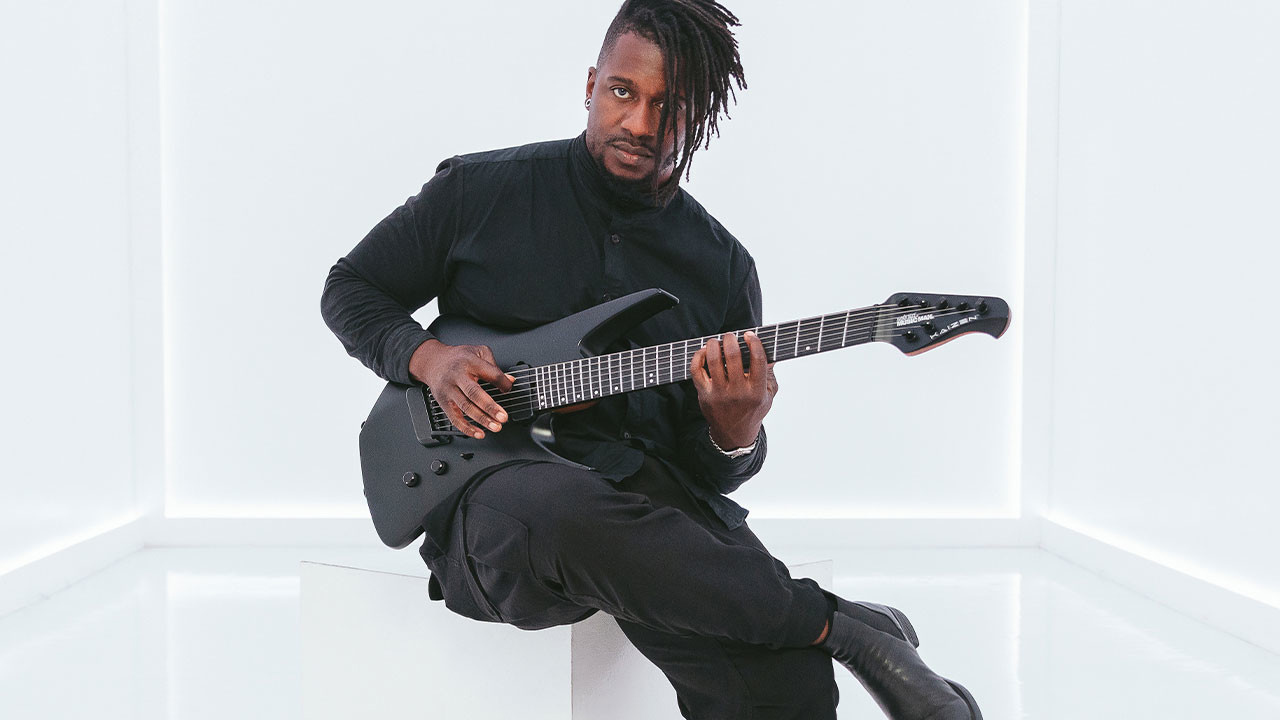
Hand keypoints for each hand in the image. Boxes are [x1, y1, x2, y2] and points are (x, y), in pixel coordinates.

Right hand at [409, 339, 514, 438]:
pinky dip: (466, 428)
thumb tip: (509, 381)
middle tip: (503, 417)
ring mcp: (449, 390)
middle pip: (474, 393)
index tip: (508, 389)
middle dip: (490, 407)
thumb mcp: (478, 352)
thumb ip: (494, 366)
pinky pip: (454, 418)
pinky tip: (478, 433)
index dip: (502, 383)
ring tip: (496, 427)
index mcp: (470, 362)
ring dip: (482, 419)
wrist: (432, 361)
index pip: (490, 374)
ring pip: (465, 407)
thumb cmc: (458, 357)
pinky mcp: (443, 401)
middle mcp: (457, 376)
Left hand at [689, 331, 777, 448]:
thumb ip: (770, 373)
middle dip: (731, 339)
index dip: (754, 343)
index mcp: (756, 391)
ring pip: (713, 360)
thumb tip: (772, 350)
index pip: (757, 360)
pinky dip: (698, 356)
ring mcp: (719, 394)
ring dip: (714, 344)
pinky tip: (704, 351)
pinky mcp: (704, 394)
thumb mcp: (768, 394)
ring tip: (716, 341)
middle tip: (730, 336)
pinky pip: (696, 370)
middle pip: (733, 356)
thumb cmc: (753, 409)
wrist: (734, 433)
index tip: (749, 335)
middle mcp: (737, 392)